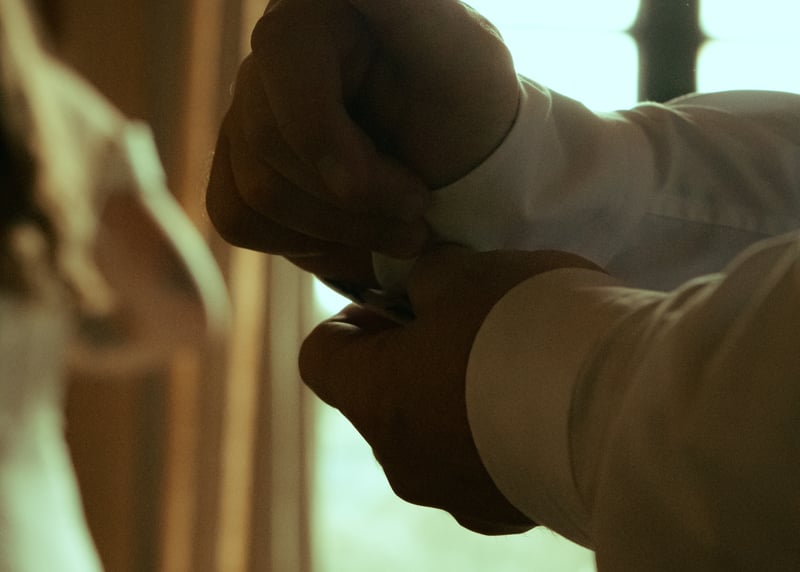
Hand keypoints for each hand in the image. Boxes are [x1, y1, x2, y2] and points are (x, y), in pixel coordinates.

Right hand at [206, 0, 519, 286]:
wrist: (458, 168)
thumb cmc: (469, 108)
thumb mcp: (462, 56)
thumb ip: (407, 8)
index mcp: (314, 10)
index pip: (282, 56)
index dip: (325, 135)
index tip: (402, 189)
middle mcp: (270, 54)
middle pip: (271, 143)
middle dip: (359, 198)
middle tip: (420, 208)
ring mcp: (245, 111)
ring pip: (259, 193)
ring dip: (343, 230)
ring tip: (402, 229)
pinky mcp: (235, 164)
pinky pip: (237, 218)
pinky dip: (306, 243)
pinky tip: (352, 231)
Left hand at [299, 246, 601, 533]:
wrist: (620, 403)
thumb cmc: (524, 327)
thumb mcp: (464, 272)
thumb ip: (425, 275)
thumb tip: (422, 283)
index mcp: (375, 397)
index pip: (321, 356)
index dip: (347, 321)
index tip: (391, 302)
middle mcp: (401, 459)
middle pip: (378, 398)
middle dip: (406, 356)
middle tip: (456, 321)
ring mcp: (452, 493)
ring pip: (429, 435)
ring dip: (451, 398)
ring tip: (507, 362)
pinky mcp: (504, 511)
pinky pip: (479, 465)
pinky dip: (493, 434)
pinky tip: (535, 403)